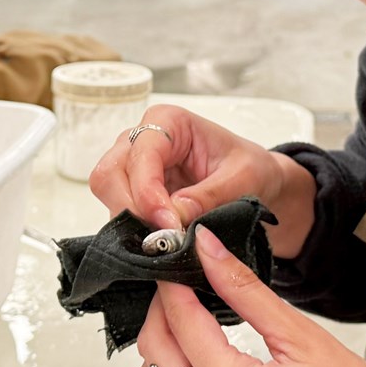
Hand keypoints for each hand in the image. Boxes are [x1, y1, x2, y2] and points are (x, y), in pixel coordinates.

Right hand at [88, 106, 314, 256]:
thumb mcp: (243, 179)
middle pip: (109, 175)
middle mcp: (141, 140)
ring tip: (167, 243)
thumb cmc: (250, 168)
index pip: (139, 155)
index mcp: (168, 121)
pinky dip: (135, 232)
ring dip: (132, 224)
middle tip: (162, 239)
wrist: (257, 183)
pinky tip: (161, 245)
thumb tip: (175, 214)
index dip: (147, 192)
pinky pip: (119, 214)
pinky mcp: (134, 194)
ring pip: (108, 196)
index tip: (168, 223)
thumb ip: (210, 195)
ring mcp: (133, 167)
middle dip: (132, 210)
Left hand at [129, 228, 365, 366]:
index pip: (180, 322)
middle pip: (152, 358)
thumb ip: (247, 292)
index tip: (177, 265)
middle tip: (181, 293)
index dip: (173, 285)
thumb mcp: (305, 339)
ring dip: (158, 362)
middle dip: (162, 315)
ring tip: (190, 337)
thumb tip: (211, 251)